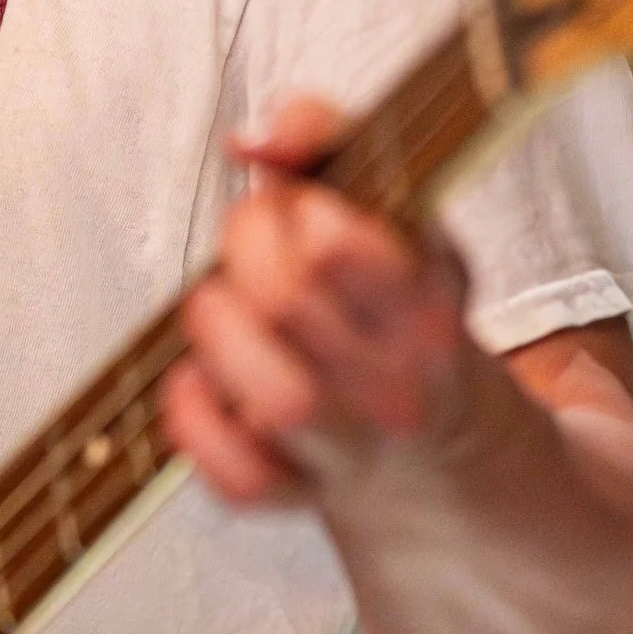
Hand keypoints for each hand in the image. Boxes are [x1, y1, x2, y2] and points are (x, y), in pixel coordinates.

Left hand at [165, 94, 481, 505]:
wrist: (436, 438)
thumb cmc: (391, 300)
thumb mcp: (389, 206)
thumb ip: (324, 138)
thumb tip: (251, 140)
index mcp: (428, 304)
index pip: (336, 246)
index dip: (292, 208)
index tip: (294, 207)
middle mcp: (400, 386)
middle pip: (285, 305)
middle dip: (242, 253)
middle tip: (246, 246)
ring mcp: (352, 450)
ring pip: (278, 402)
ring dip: (220, 339)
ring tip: (217, 309)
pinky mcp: (297, 495)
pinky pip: (241, 482)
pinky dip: (198, 428)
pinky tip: (196, 382)